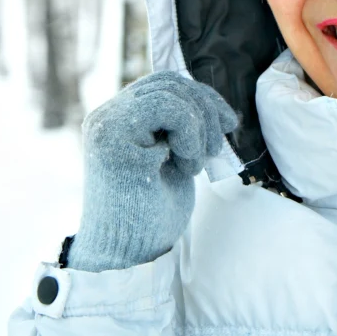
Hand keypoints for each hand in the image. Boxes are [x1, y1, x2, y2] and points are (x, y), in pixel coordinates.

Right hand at [67, 71, 238, 270]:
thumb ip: (179, 129)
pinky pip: (165, 108)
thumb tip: (212, 105)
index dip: (202, 97)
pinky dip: (189, 131)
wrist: (129, 253)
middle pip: (168, 82)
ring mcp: (108, 125)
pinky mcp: (114, 141)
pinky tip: (186, 163)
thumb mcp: (172, 157)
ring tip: (194, 163)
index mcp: (120, 118)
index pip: (164, 84)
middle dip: (205, 109)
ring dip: (197, 125)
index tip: (228, 124)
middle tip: (215, 149)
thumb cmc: (152, 211)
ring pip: (168, 91)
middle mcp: (108, 116)